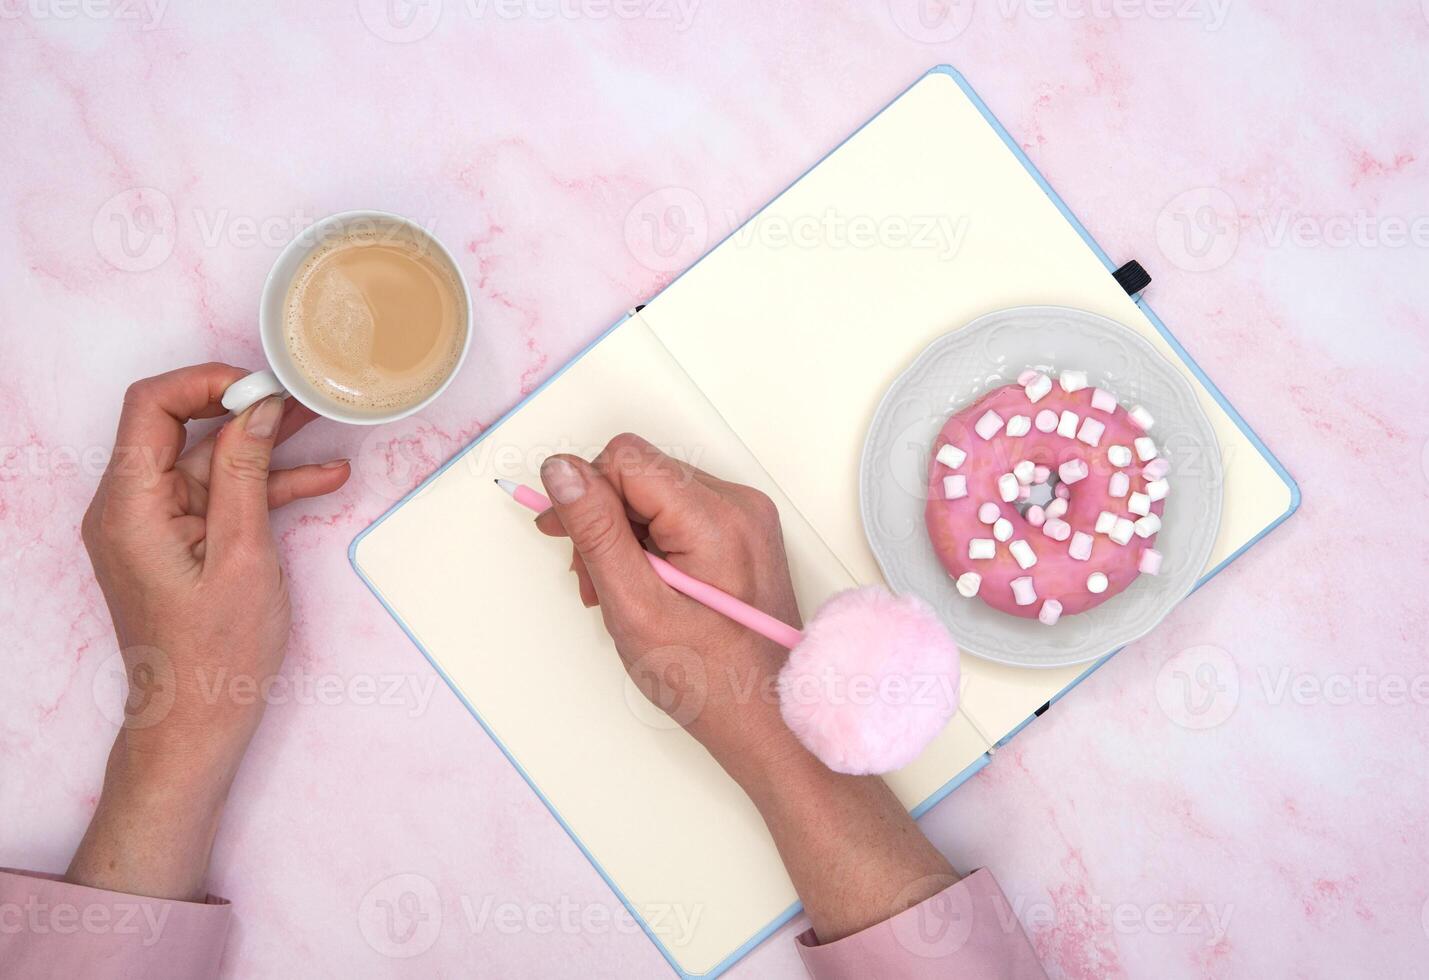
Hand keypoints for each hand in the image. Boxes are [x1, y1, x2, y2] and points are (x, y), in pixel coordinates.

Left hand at [68, 363, 349, 899]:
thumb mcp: (243, 553)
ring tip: (324, 429)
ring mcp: (152, 525)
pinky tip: (320, 478)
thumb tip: (257, 409)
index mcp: (130, 506)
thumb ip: (246, 473)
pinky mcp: (177, 541)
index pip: (151, 406)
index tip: (263, 388)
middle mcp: (129, 507)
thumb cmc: (216, 653)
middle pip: (181, 428)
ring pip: (209, 461)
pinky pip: (218, 497)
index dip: (206, 383)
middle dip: (244, 409)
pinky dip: (262, 487)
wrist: (198, 720)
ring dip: (265, 448)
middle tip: (302, 398)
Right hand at [535, 433, 802, 785]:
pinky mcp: (742, 535)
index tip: (566, 538)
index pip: (626, 458)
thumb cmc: (710, 680)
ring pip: (653, 494)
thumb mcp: (634, 606)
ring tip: (615, 590)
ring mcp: (745, 519)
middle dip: (602, 519)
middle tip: (590, 578)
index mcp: (717, 518)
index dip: (585, 494)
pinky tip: (642, 585)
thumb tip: (562, 471)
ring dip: (622, 535)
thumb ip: (596, 531)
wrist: (766, 719)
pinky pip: (677, 514)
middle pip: (640, 473)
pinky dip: (648, 544)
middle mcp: (739, 505)